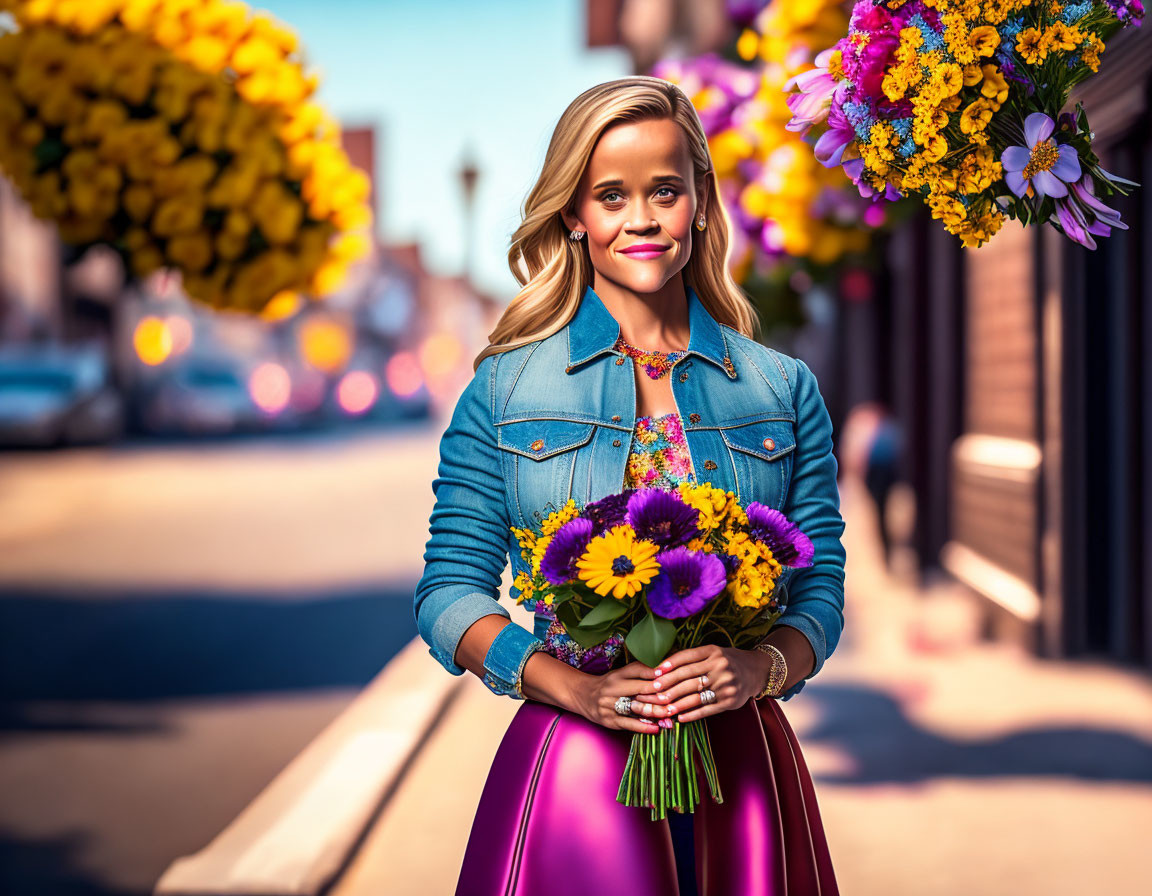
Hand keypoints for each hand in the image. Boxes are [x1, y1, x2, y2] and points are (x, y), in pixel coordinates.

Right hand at [569, 659, 668, 733]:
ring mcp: (610, 705)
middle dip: (658, 693)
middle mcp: (613, 688)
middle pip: (639, 689)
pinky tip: (657, 728)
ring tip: (670, 714)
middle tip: (674, 696)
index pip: (637, 670)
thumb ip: (640, 672)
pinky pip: (629, 724)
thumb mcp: (620, 674)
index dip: (653, 671)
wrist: (582, 695)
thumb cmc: (609, 684)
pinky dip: (644, 727)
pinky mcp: (609, 720)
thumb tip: (665, 669)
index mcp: (617, 674)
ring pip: (636, 708)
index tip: (669, 671)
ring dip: (655, 712)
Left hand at [628, 645, 765, 722]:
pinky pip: (707, 709)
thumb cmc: (728, 661)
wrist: (756, 671)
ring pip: (695, 695)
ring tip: (662, 708)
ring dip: (676, 703)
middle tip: (653, 693)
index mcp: (713, 651)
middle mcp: (720, 666)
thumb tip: (664, 666)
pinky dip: (692, 714)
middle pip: (688, 677)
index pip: (686, 658)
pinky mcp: (730, 701)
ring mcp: (725, 684)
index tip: (654, 673)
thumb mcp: (714, 652)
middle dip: (668, 686)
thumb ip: (693, 657)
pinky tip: (680, 718)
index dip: (669, 665)